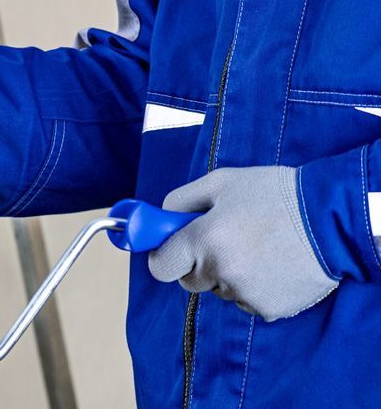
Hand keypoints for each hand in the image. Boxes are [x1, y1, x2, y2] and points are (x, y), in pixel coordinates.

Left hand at [148, 166, 337, 321]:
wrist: (331, 218)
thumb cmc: (273, 193)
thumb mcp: (221, 182)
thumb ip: (181, 200)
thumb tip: (160, 219)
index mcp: (204, 238)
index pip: (161, 266)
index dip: (163, 257)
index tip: (170, 251)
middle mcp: (220, 270)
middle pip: (189, 281)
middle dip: (198, 264)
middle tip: (223, 241)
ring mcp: (245, 292)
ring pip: (220, 290)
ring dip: (229, 274)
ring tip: (258, 247)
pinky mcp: (268, 308)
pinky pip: (246, 300)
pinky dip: (254, 287)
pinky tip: (273, 264)